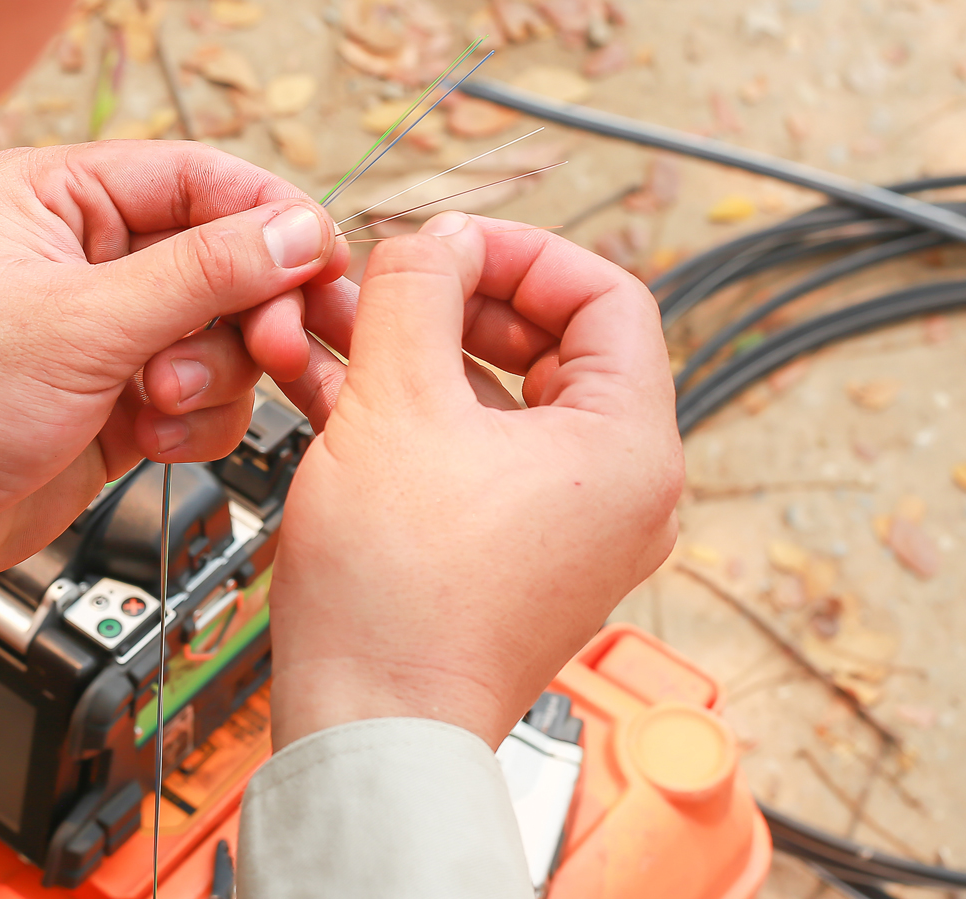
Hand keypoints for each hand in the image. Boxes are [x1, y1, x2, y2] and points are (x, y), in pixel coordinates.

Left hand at [0, 141, 348, 595]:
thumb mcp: (76, 327)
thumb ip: (198, 275)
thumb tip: (296, 230)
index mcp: (61, 198)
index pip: (200, 179)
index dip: (271, 217)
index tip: (324, 261)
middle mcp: (92, 256)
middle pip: (230, 260)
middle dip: (250, 313)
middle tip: (276, 349)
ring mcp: (111, 331)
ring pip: (228, 334)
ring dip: (214, 377)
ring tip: (158, 406)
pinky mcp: (125, 399)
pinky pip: (208, 397)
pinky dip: (195, 424)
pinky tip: (146, 441)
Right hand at [267, 212, 682, 750]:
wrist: (370, 730)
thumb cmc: (398, 600)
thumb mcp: (397, 405)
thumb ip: (418, 291)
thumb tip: (434, 236)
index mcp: (630, 448)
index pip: (605, 294)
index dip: (517, 250)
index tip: (443, 239)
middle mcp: (618, 490)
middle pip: (552, 342)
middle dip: (455, 300)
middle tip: (386, 280)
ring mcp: (568, 527)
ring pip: (501, 397)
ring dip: (420, 352)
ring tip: (341, 329)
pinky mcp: (513, 554)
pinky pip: (474, 451)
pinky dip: (416, 412)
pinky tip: (336, 387)